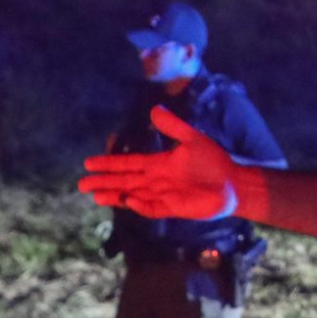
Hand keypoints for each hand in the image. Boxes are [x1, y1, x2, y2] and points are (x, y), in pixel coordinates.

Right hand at [78, 107, 236, 219]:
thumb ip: (173, 127)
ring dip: (115, 196)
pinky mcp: (174, 208)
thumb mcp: (192, 139)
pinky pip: (152, 208)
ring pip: (133, 196)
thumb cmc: (214, 161)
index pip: (129, 164)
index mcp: (159, 164)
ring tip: (95, 196)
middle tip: (82, 184)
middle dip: (104, 182)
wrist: (234, 182)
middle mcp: (157, 180)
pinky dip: (140, 206)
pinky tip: (127, 201)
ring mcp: (164, 195)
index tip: (90, 163)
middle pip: (125, 181)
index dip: (110, 164)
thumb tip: (154, 109)